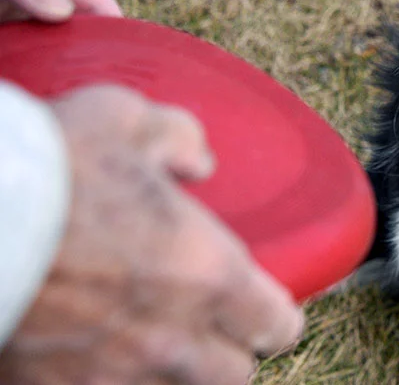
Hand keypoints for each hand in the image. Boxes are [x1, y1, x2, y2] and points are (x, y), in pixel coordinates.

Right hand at [0, 86, 302, 384]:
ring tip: (148, 338)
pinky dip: (109, 382)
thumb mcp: (124, 118)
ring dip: (171, 371)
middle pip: (233, 375)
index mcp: (206, 272)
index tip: (261, 306)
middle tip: (206, 322)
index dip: (272, 315)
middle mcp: (169, 338)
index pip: (275, 323)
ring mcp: (109, 377)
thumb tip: (199, 163)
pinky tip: (91, 354)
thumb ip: (178, 138)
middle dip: (228, 349)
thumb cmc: (46, 166)